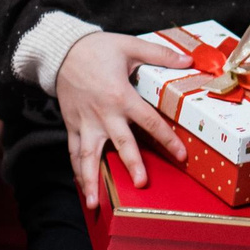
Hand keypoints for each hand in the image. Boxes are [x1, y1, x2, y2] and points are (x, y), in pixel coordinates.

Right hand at [53, 31, 190, 208]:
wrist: (61, 50)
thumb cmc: (97, 48)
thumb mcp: (130, 45)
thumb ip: (160, 54)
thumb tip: (188, 59)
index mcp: (121, 95)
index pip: (149, 121)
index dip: (167, 139)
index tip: (181, 155)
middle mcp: (103, 113)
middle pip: (121, 143)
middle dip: (131, 165)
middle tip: (141, 184)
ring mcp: (85, 122)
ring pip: (89, 155)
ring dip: (91, 179)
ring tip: (94, 204)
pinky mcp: (72, 124)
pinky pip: (73, 151)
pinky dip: (77, 170)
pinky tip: (83, 187)